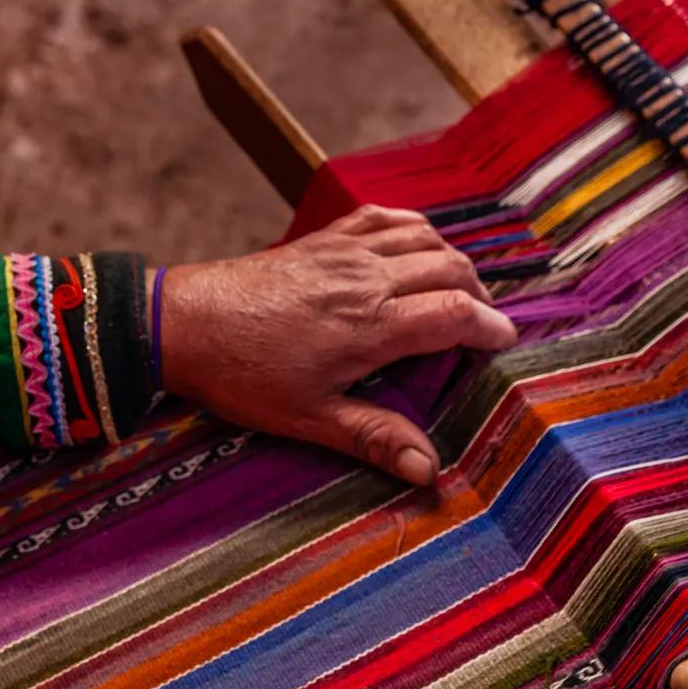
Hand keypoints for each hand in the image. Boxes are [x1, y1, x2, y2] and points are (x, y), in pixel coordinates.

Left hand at [158, 205, 516, 482]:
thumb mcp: (309, 417)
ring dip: (452, 260)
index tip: (504, 345)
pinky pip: (385, 218)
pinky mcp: (323, 238)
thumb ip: (374, 438)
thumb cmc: (244, 373)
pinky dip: (414, 228)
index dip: (491, 327)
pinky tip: (417, 245)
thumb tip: (428, 470)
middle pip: (451, 267)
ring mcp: (345, 251)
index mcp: (371, 324)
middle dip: (479, 295)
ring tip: (457, 292)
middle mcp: (367, 278)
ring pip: (424, 238)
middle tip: (482, 327)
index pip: (456, 312)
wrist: (183, 322)